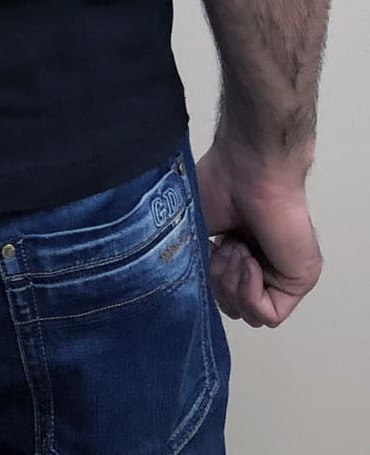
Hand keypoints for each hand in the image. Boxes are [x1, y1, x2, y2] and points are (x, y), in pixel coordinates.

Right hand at [195, 136, 322, 328]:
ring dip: (233, 284)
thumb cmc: (220, 184)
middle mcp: (261, 263)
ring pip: (249, 315)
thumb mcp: (194, 229)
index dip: (207, 279)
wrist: (248, 169)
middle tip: (221, 247)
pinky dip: (250, 292)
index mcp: (237, 250)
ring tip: (236, 248)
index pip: (222, 292)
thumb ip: (195, 263)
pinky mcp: (298, 281)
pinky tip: (248, 259)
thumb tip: (186, 287)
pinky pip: (269, 315)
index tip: (205, 249)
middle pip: (233, 308)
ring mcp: (281, 274)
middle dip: (218, 282)